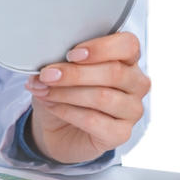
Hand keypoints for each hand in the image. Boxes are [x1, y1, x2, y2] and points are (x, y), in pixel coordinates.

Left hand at [24, 32, 147, 164]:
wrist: (60, 129)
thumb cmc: (67, 95)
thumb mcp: (63, 72)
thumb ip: (61, 62)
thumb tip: (47, 64)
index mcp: (127, 60)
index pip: (128, 45)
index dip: (101, 48)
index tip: (72, 54)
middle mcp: (135, 84)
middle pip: (114, 72)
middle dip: (75, 73)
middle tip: (48, 75)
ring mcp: (132, 110)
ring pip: (103, 96)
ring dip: (67, 92)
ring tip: (44, 91)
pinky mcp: (121, 134)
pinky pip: (93, 120)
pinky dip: (68, 111)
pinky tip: (52, 106)